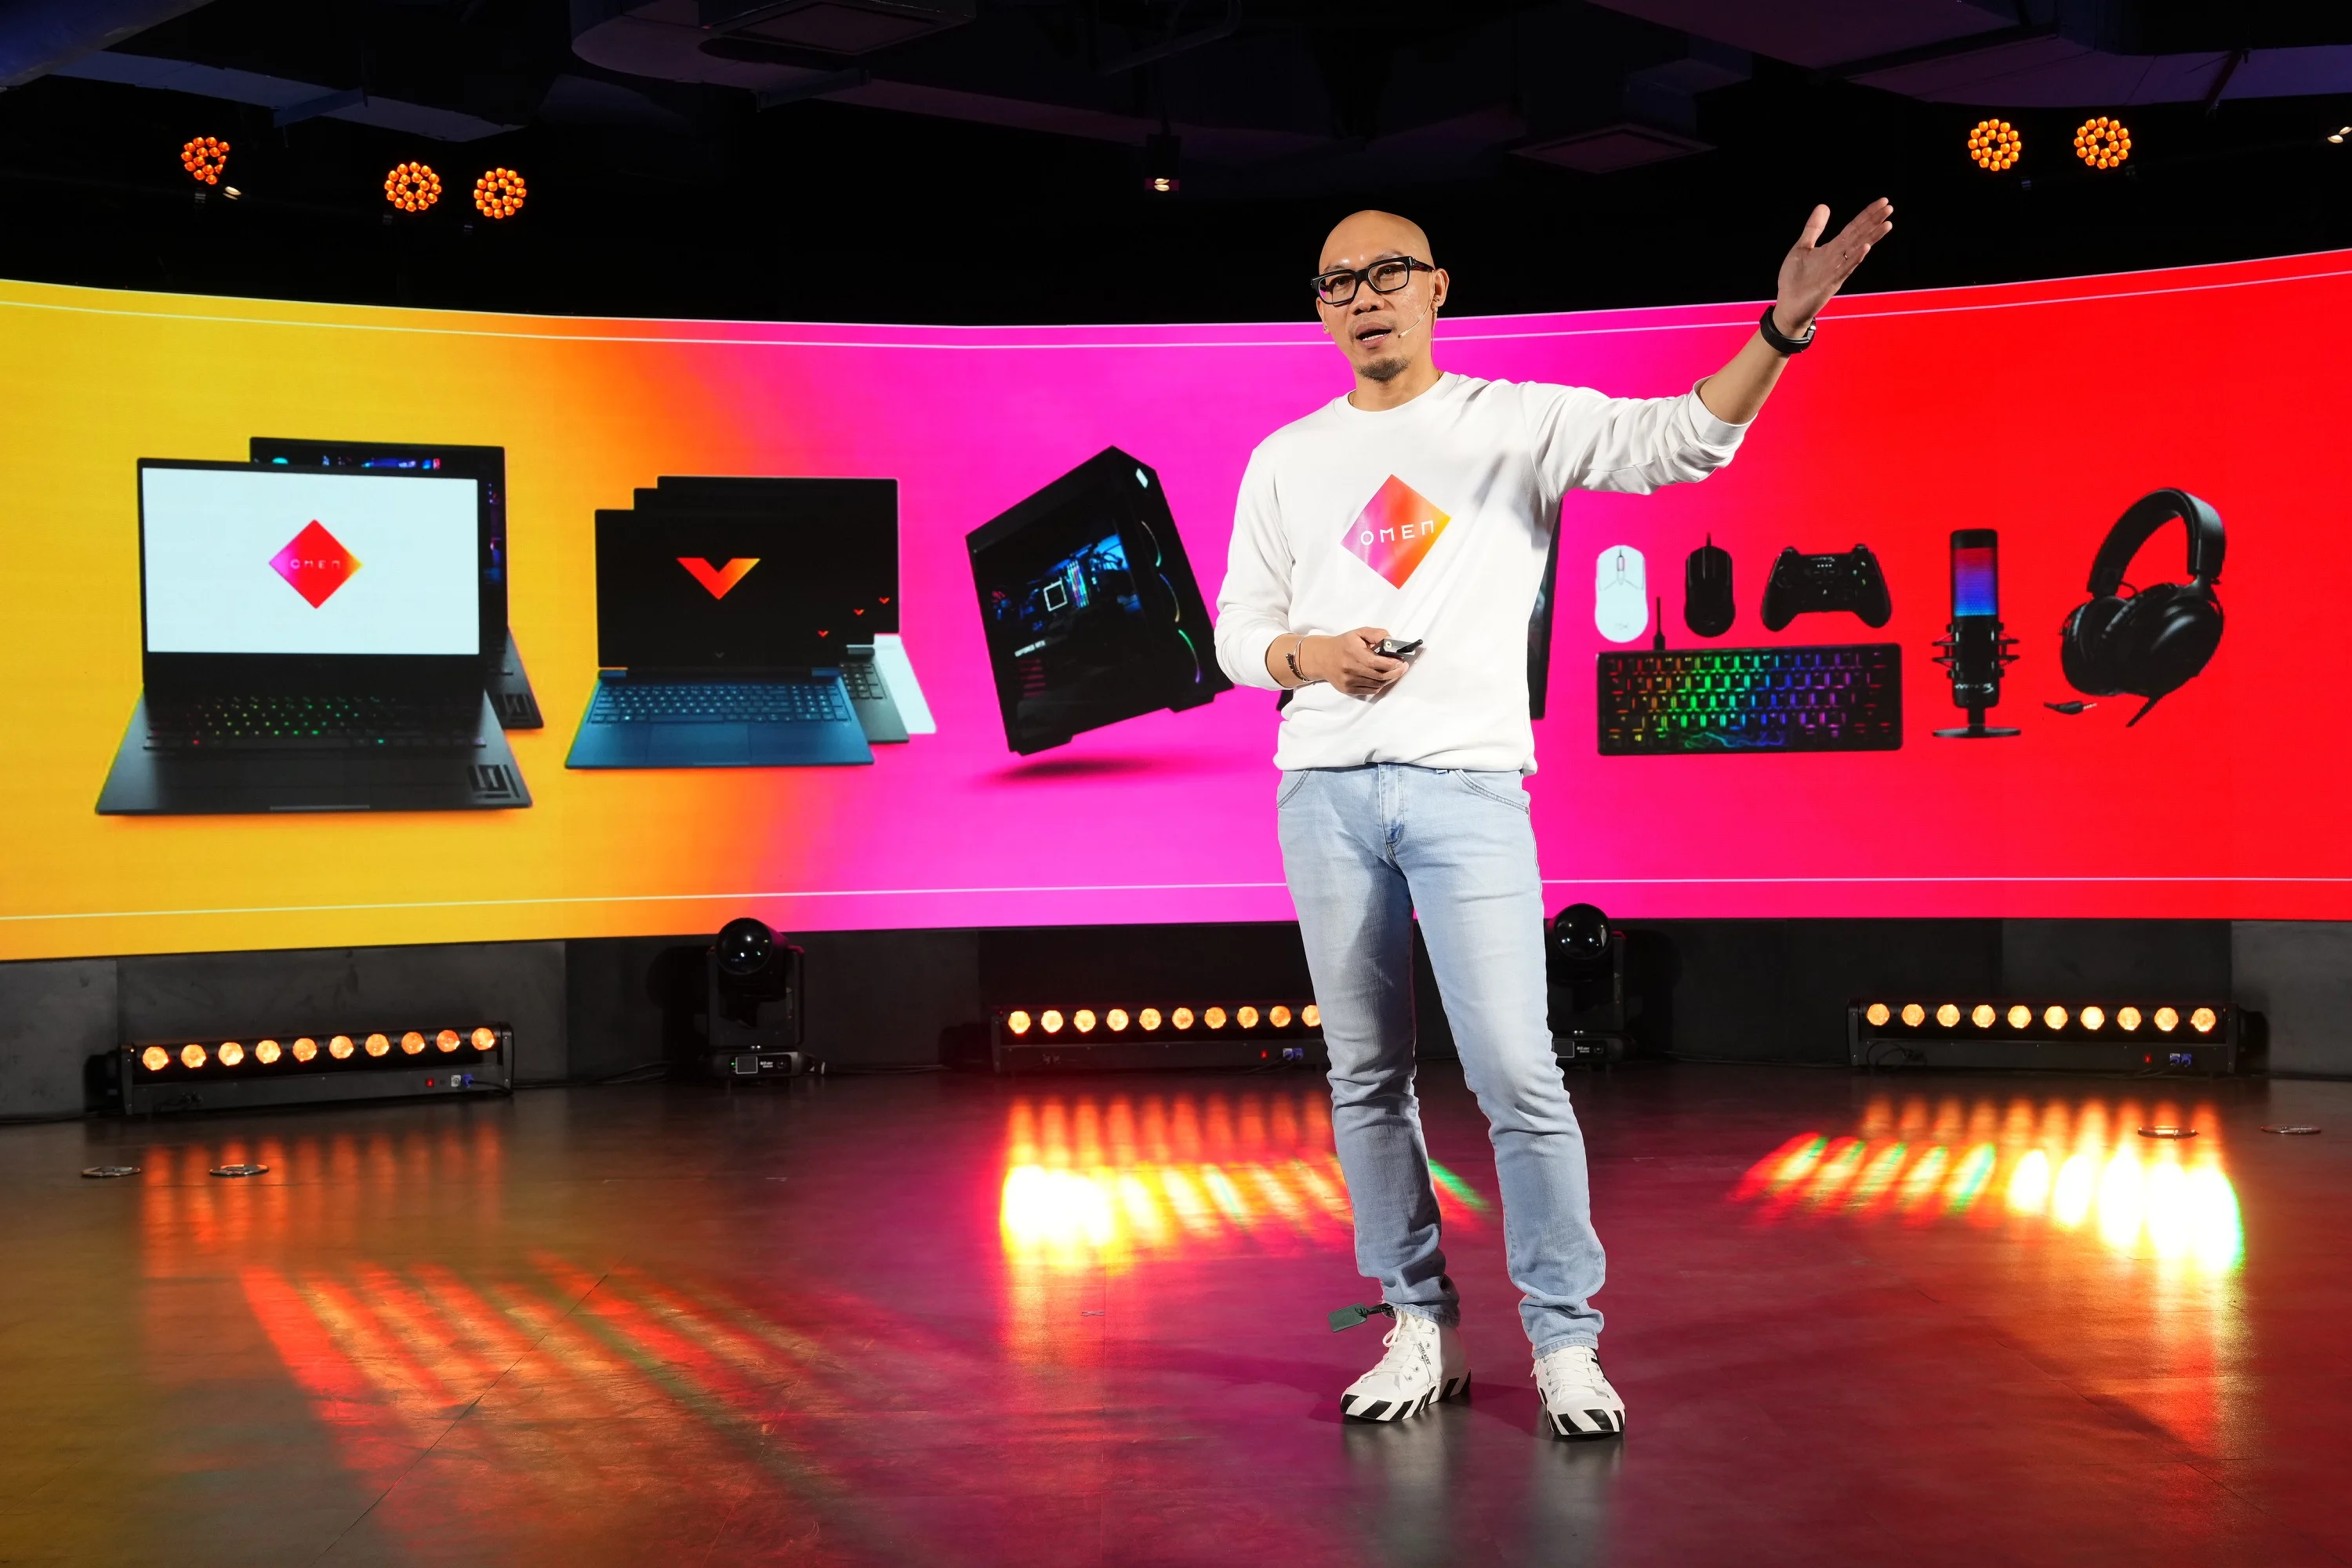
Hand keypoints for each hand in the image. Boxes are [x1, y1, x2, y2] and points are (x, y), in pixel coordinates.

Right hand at [1303, 627, 1407, 697]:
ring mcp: (1349, 681)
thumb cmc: (1344, 644)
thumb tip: (1392, 641)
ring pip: (1376, 684)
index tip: (1401, 660)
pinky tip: (1382, 678)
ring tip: (1394, 672)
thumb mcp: (1359, 632)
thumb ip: (1376, 634)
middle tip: (1403, 667)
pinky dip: (1379, 685)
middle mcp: (1350, 669)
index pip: (1376, 662)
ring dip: (1389, 679)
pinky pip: (1370, 690)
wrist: (1322, 657)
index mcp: (1353, 652)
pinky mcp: (1348, 689)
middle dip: (1395, 672)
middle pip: (1379, 676)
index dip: (1392, 664)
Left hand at [1773, 198, 1891, 337]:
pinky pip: (1844, 269)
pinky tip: (1865, 248)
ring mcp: (1836, 270)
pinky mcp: (1830, 283)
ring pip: (1857, 251)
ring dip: (1872, 238)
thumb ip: (1814, 228)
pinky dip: (1855, 259)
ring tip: (1887, 225)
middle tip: (1889, 207)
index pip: (1854, 228)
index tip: (1883, 201)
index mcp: (1832, 248)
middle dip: (1874, 222)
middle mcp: (1838, 258)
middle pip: (1859, 236)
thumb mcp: (1802, 248)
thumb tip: (1824, 206)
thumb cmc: (1794, 280)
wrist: (1787, 306)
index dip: (1867, 215)